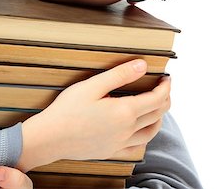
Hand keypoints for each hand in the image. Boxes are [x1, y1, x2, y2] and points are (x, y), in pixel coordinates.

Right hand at [17, 59, 170, 170]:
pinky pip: (137, 147)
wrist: (50, 138)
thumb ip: (120, 74)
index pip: (157, 99)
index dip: (166, 87)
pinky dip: (146, 136)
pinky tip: (141, 130)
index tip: (167, 77)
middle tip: (164, 86)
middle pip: (158, 114)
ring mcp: (120, 143)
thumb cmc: (68, 109)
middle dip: (165, 98)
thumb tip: (143, 65)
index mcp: (125, 112)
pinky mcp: (111, 151)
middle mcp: (127, 130)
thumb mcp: (93, 85)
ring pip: (151, 132)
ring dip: (159, 117)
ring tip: (157, 105)